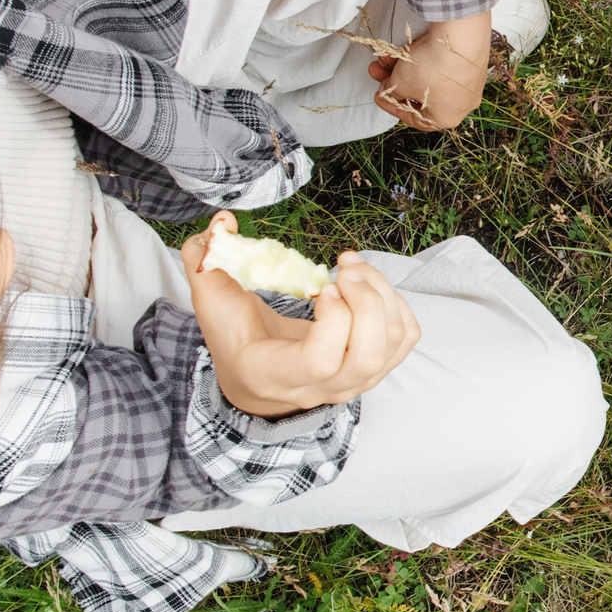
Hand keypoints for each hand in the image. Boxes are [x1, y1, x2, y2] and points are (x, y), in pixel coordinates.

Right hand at [181, 213, 421, 415]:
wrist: (258, 378)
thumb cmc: (234, 336)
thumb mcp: (211, 302)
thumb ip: (206, 261)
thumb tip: (223, 223)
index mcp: (275, 374)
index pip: (321, 361)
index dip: (333, 319)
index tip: (323, 285)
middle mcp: (320, 388)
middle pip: (368, 355)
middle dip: (367, 301)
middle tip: (345, 268)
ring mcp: (352, 382)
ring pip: (391, 343)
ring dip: (382, 293)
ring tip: (352, 266)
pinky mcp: (374, 368)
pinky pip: (405, 337)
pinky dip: (396, 303)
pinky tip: (367, 286)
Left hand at [371, 15, 493, 132]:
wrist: (461, 38)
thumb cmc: (430, 69)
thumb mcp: (401, 83)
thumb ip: (391, 91)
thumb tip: (389, 90)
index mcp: (446, 119)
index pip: (414, 118)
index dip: (392, 106)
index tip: (380, 95)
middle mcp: (462, 105)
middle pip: (422, 96)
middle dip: (397, 82)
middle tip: (379, 71)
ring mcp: (470, 83)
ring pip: (432, 79)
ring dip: (406, 69)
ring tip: (387, 56)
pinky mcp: (473, 62)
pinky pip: (445, 66)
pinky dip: (424, 60)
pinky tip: (409, 49)